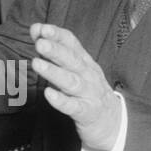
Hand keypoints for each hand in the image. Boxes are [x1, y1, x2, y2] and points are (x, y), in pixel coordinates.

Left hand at [29, 23, 121, 150]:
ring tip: (37, 64)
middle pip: (72, 60)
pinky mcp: (87, 113)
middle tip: (40, 43)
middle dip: (56, 50)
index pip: (72, 43)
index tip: (40, 28)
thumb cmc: (88, 91)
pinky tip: (48, 94)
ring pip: (71, 82)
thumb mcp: (75, 69)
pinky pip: (73, 106)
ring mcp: (89, 94)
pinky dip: (61, 100)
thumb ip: (56, 52)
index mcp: (85, 62)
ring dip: (54, 72)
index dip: (57, 35)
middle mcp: (88, 75)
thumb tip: (36, 31)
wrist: (114, 122)